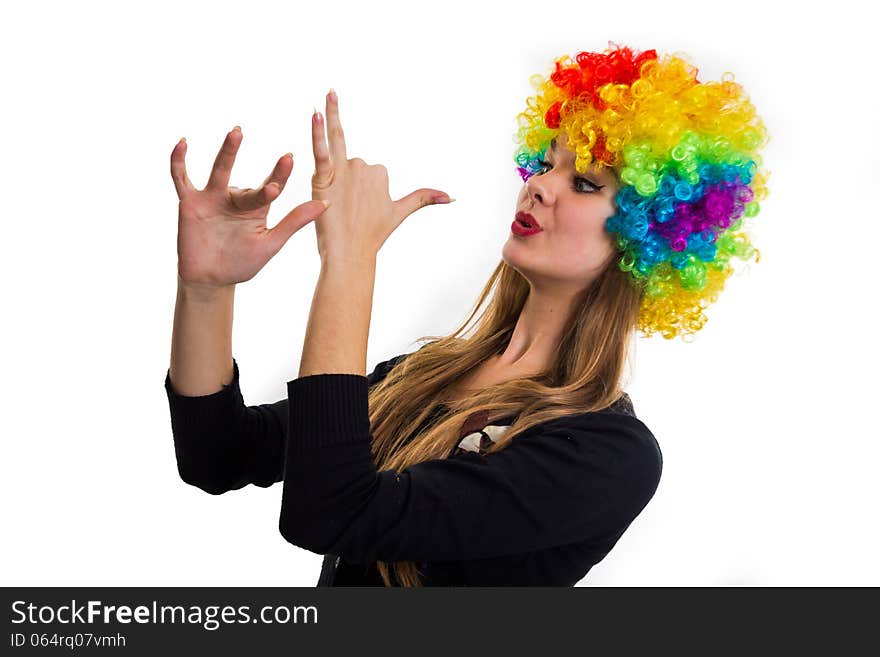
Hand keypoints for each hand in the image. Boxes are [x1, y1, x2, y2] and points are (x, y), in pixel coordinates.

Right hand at [170, 126, 328, 289]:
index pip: (270, 186)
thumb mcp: (271, 243)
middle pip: (247, 180)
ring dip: (228, 152)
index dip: (280, 174)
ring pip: (219, 171)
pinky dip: (179, 162)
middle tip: (267, 147)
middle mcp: (235, 198)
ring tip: (237, 133)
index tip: (290, 158)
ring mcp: (212, 198)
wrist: (211, 280)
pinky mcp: (190, 203)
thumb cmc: (242, 263)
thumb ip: (294, 222)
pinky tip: (182, 144)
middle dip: (258, 168)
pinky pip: (182, 179)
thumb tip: (327, 203)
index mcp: (257, 208)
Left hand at [310, 89, 452, 261]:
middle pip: (349, 162)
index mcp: (381, 172)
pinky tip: (315, 112)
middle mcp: (365, 167)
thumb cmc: (373, 235)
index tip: (357, 210)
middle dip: (344, 185)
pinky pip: (322, 150)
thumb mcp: (399, 212)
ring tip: (329, 97)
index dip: (357, 190)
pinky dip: (318, 132)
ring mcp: (344, 171)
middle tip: (346, 210)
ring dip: (330, 139)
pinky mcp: (324, 177)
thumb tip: (452, 196)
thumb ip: (423, 198)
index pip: (365, 169)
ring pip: (335, 150)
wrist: (350, 254)